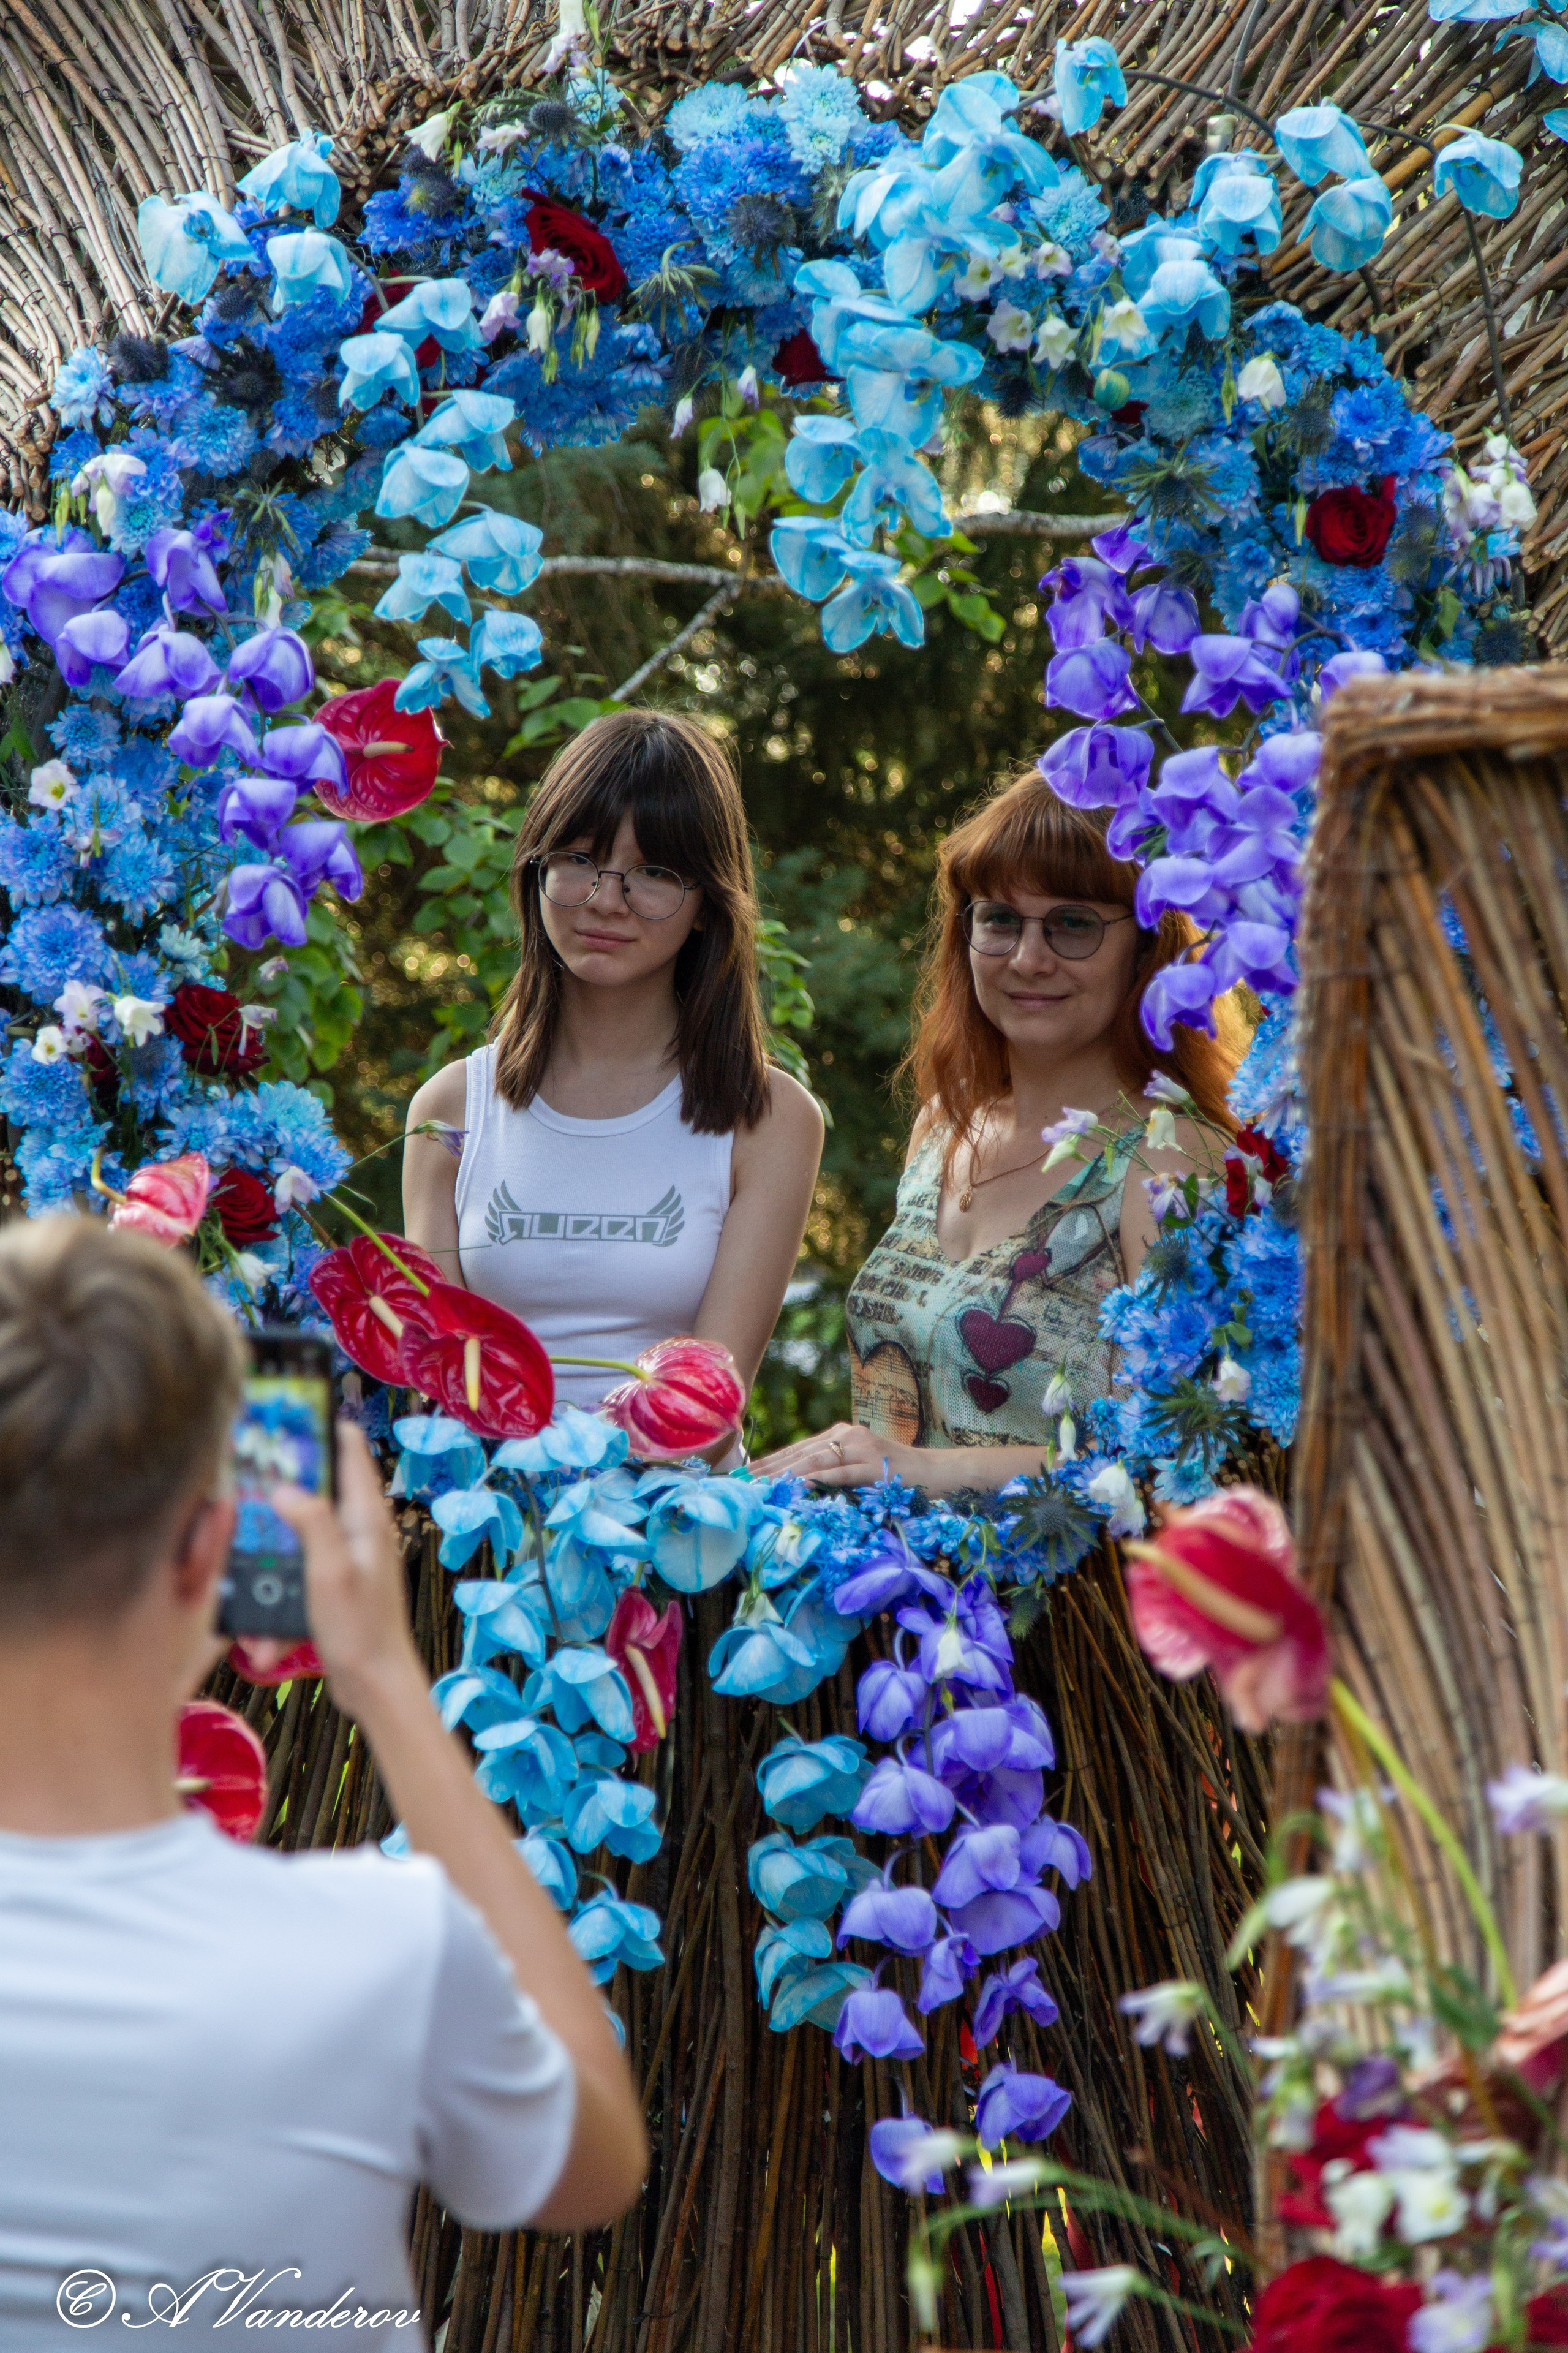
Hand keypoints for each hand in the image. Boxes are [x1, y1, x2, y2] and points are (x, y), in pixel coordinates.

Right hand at [268, 1422, 421, 1714]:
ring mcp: (345, 1558)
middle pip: (315, 1491)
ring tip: (251, 1602)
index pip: (350, 1448)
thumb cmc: (360, 1629)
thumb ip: (312, 1522)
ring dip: (271, 1572)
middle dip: (277, 1497)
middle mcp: (358, 1530)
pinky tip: (266, 1645)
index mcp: (365, 1516)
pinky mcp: (332, 1585)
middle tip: (241, 1492)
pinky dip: (278, 1606)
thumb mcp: (330, 1571)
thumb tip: (284, 1486)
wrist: (376, 1686)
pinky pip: (295, 1580)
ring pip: (296, 1542)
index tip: (283, 1415)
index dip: (320, 1426)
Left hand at [749, 1421, 919, 1488]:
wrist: (939, 1472)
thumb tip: (800, 1487)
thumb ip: (834, 1472)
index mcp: (843, 1435)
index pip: (798, 1449)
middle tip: (740, 1480)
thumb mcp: (861, 1469)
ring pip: (815, 1460)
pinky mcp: (875, 1465)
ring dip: (785, 1474)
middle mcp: (849, 1435)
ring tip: (761, 1484)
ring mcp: (862, 1448)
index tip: (744, 1473)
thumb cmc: (899, 1476)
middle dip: (768, 1468)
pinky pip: (841, 1473)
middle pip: (800, 1453)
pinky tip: (800, 1485)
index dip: (769, 1461)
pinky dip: (819, 1479)